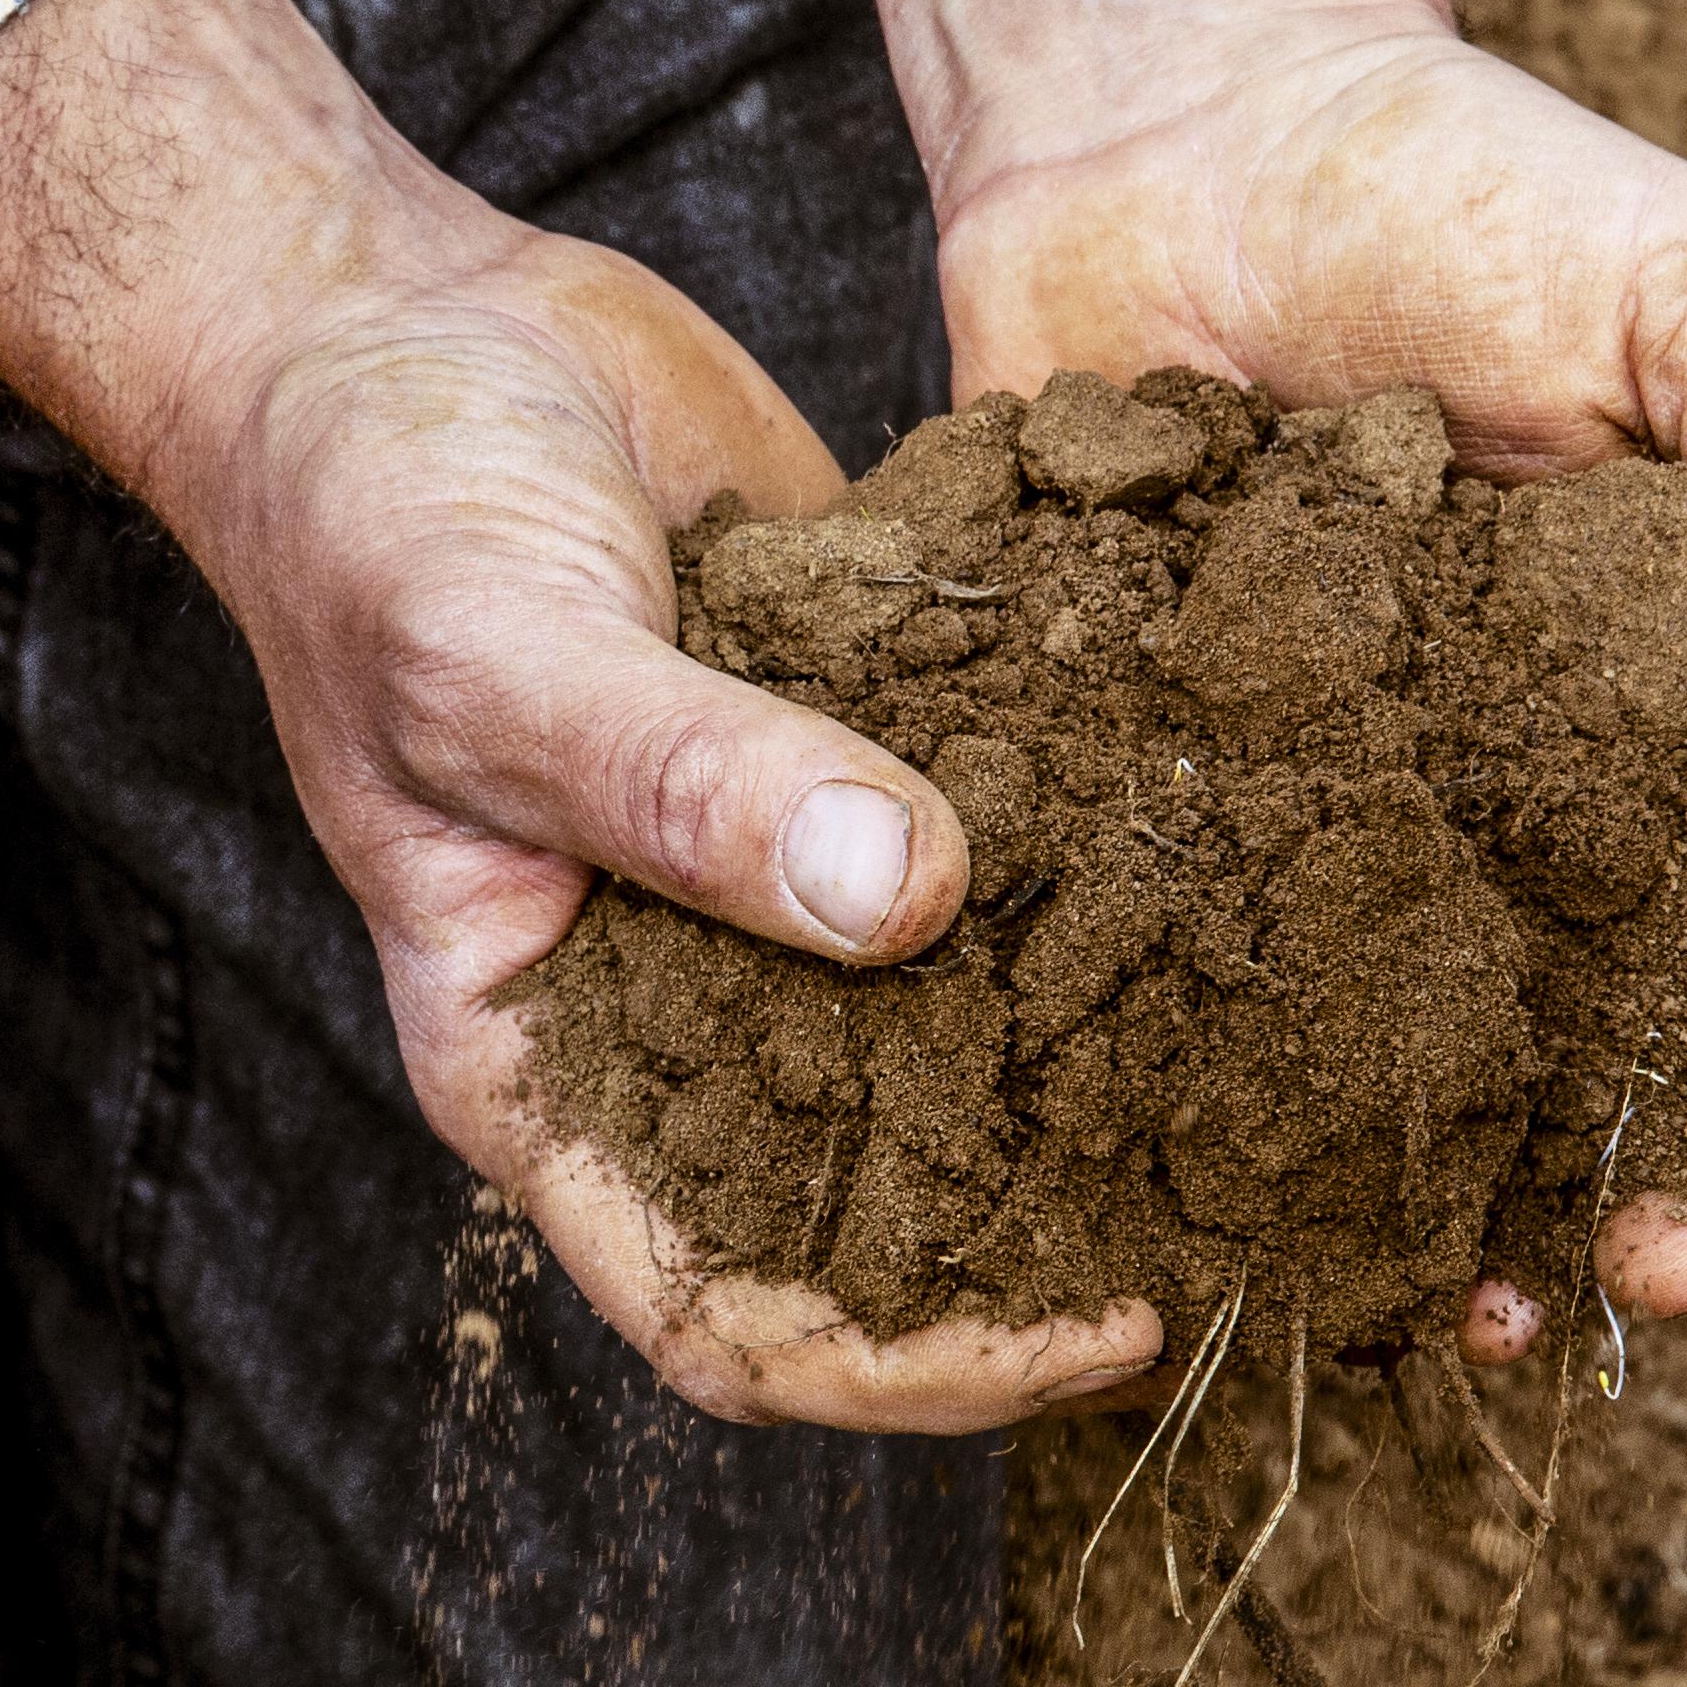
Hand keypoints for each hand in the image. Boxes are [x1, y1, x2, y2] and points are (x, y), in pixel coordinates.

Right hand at [0, 0, 1164, 1430]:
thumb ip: (683, 782)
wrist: (387, 317)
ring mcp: (781, 878)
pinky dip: (1113, 830)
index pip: (732, 1317)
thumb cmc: (369, 511)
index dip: (918, 1370)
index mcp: (542, 1065)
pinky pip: (1006, 826)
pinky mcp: (869, 743)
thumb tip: (906, 899)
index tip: (1107, 1320)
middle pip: (890, 1206)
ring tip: (1317, 1028)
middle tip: (1277, 1196)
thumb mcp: (497, 653)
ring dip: (1118, 1037)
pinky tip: (1263, 805)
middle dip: (1069, 1221)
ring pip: (970, 1019)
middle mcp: (675, 1005)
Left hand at [808, 0, 1686, 1349]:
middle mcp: (1554, 794)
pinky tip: (1216, 1213)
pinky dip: (1225, 1120)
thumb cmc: (1472, 179)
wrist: (1162, 123)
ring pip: (1439, 1069)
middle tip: (1641, 1278)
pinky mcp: (1168, 817)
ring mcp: (1361, 821)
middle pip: (1651, 1040)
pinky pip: (1209, 996)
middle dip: (1668, 1183)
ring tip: (1448, 1313)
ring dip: (1465, 1210)